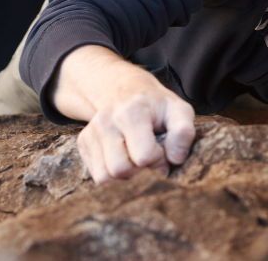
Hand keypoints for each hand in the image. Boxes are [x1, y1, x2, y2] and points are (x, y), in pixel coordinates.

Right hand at [54, 45, 195, 183]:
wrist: (125, 90)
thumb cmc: (157, 106)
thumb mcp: (179, 110)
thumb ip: (184, 132)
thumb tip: (175, 159)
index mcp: (131, 112)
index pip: (143, 156)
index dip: (158, 159)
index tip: (162, 149)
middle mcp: (106, 121)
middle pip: (120, 169)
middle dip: (140, 169)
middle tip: (149, 155)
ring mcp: (91, 132)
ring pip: (105, 177)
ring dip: (126, 174)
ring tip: (136, 156)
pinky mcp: (83, 142)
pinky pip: (97, 175)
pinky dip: (113, 172)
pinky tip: (123, 156)